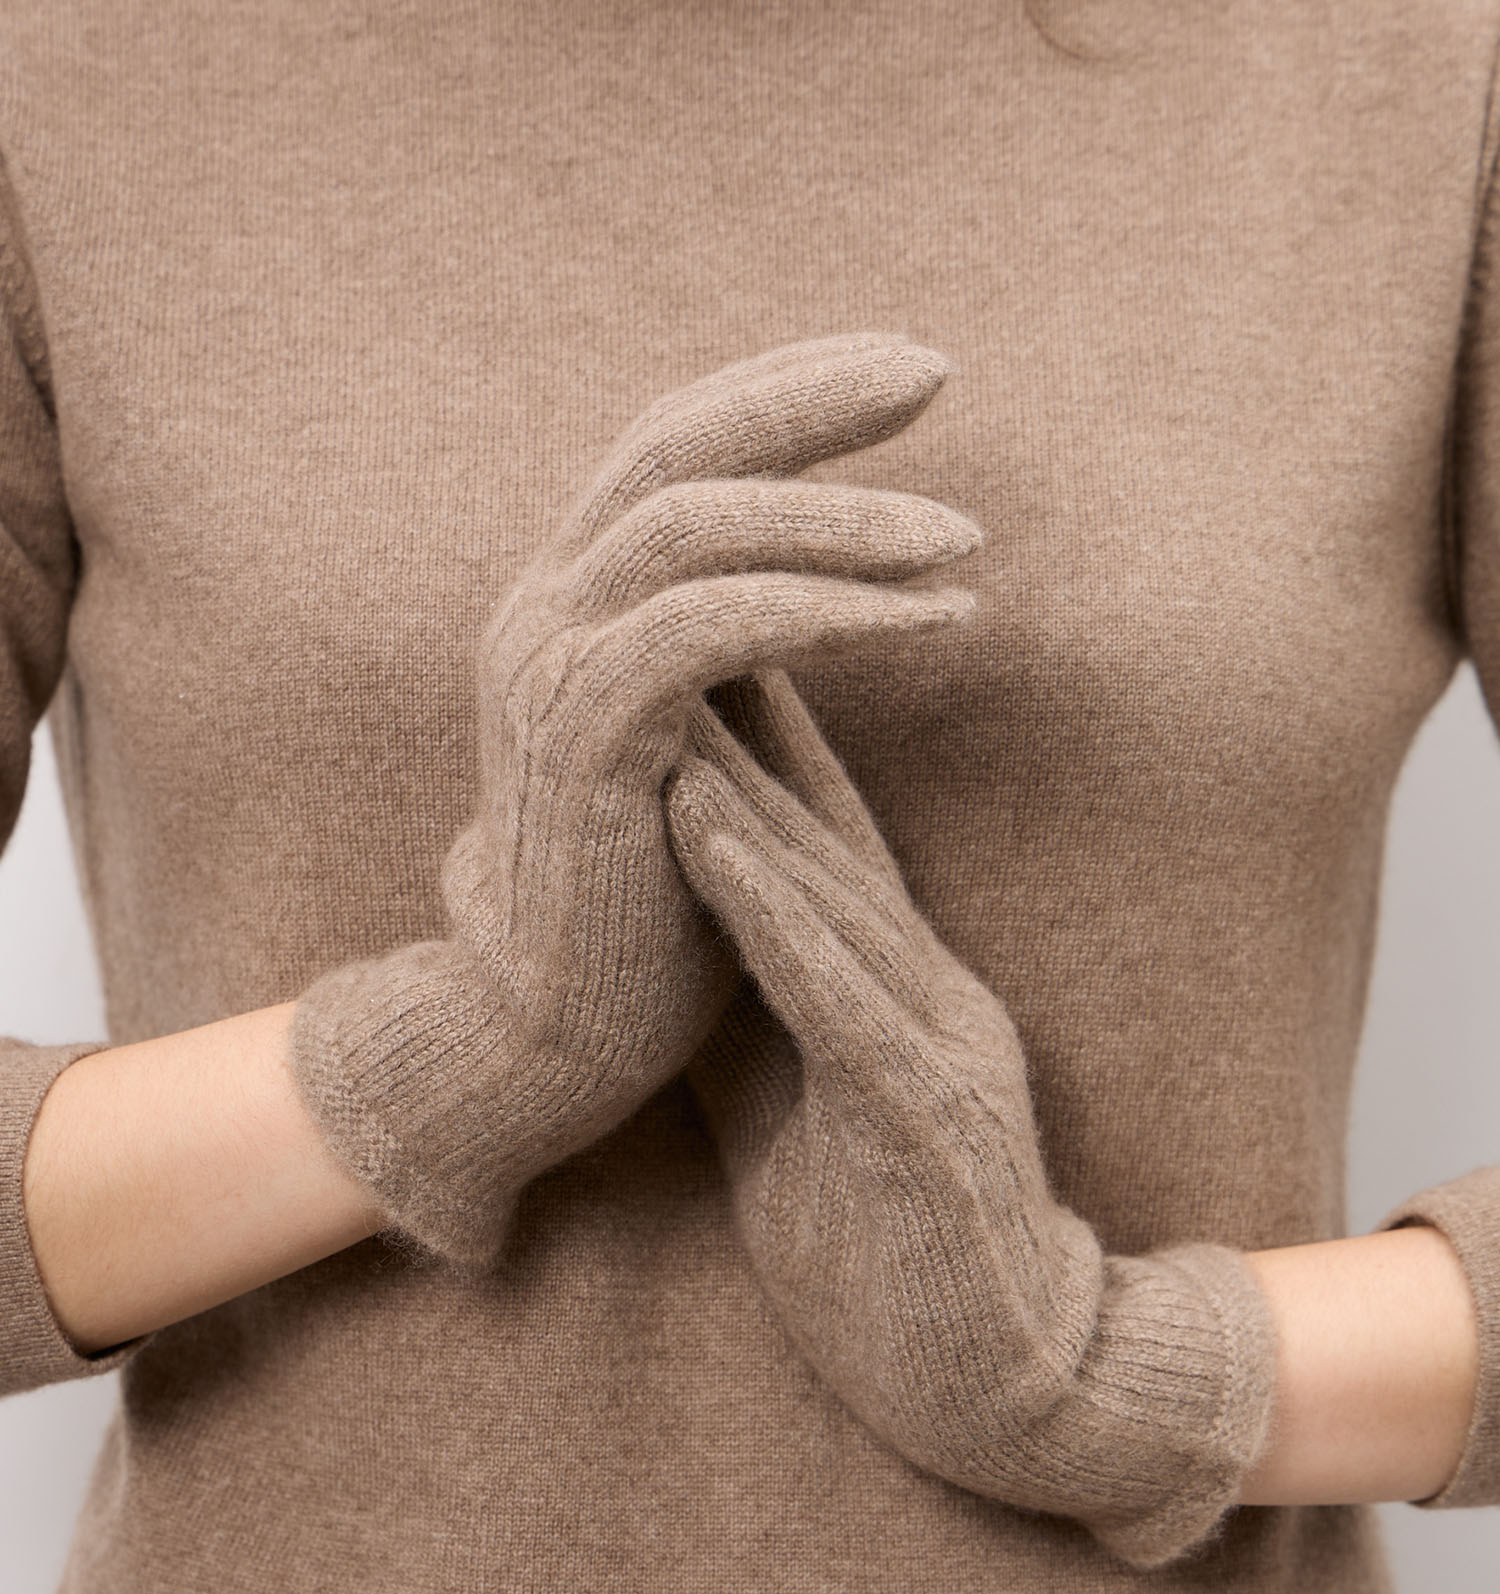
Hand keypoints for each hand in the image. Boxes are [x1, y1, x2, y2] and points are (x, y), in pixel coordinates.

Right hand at [291, 332, 979, 1264]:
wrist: (549, 1040)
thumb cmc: (648, 910)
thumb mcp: (701, 753)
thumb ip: (733, 658)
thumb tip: (821, 581)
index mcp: (571, 601)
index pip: (675, 448)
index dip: (786, 394)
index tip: (904, 372)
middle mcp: (543, 607)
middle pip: (678, 445)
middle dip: (811, 401)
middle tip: (939, 371)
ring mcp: (547, 663)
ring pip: (698, 525)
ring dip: (844, 517)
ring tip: (967, 537)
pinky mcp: (581, 735)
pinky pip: (714, 624)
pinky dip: (832, 605)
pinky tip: (940, 614)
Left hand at [665, 673, 1278, 1568]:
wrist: (1002, 1386)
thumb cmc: (883, 1248)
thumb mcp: (794, 1109)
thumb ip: (746, 1013)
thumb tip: (662, 932)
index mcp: (878, 986)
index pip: (804, 834)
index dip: (735, 725)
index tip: (661, 627)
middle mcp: (915, 986)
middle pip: (818, 823)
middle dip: (737, 704)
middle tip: (665, 588)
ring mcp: (929, 1044)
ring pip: (827, 885)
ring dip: (740, 776)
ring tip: (664, 671)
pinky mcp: (924, 1119)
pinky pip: (840, 999)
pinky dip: (773, 913)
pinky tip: (711, 838)